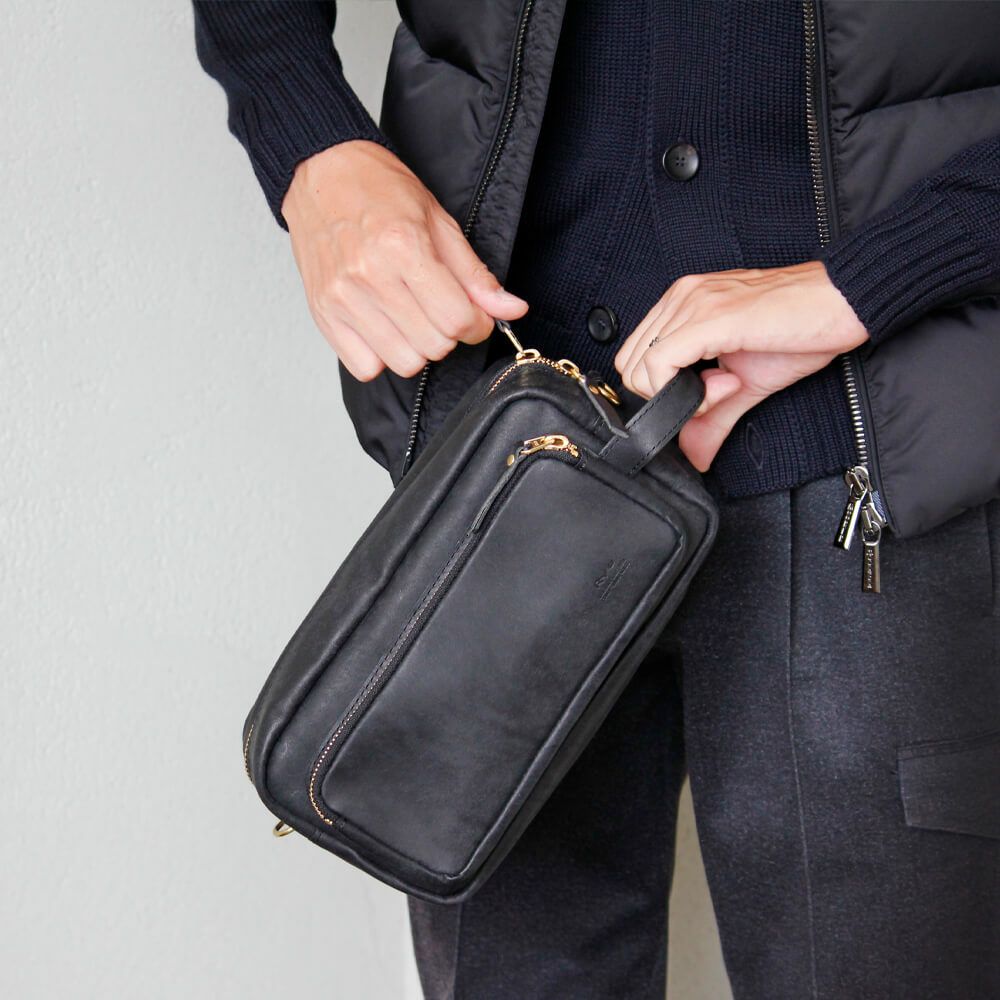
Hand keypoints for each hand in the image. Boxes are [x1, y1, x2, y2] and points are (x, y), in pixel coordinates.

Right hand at [281, 140, 528, 380]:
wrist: (322, 173)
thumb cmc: (379, 191)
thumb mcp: (439, 222)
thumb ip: (475, 274)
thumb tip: (512, 309)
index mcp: (403, 247)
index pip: (456, 318)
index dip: (477, 324)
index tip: (474, 316)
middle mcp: (369, 276)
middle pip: (433, 345)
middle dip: (448, 335)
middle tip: (441, 312)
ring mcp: (342, 299)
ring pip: (403, 363)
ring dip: (417, 349)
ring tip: (412, 320)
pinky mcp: (323, 315)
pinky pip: (366, 368)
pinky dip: (381, 357)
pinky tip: (385, 330)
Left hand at [613, 261, 868, 470]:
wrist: (847, 300)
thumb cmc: (802, 328)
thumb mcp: (746, 383)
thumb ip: (712, 417)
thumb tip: (695, 456)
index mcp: (683, 305)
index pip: (635, 359)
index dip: (661, 392)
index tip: (706, 397)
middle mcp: (681, 298)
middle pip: (630, 366)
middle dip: (665, 396)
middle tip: (715, 395)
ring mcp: (692, 303)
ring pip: (641, 368)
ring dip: (681, 393)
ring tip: (729, 386)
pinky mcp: (710, 316)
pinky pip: (663, 363)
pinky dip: (689, 390)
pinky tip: (729, 384)